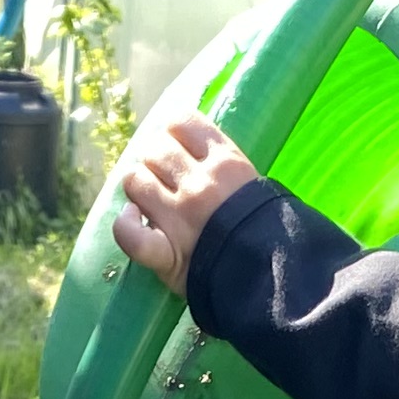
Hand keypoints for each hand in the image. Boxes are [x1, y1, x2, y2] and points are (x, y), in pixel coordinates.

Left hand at [110, 112, 261, 291]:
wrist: (273, 275)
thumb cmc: (268, 229)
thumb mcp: (254, 184)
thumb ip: (225, 165)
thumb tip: (192, 149)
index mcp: (225, 161)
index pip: (182, 123)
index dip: (173, 133)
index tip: (178, 148)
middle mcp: (199, 183)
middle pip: (155, 150)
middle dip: (155, 161)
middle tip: (164, 179)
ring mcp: (178, 216)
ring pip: (135, 181)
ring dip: (138, 188)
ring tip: (149, 200)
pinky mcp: (165, 252)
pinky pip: (130, 234)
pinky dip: (125, 225)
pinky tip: (133, 219)